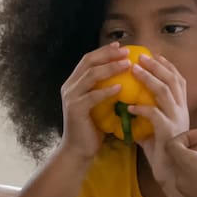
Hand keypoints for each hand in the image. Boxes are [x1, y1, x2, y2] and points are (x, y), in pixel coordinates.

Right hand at [59, 43, 130, 161]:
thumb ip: (105, 89)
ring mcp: (71, 97)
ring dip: (110, 68)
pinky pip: (92, 96)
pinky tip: (120, 87)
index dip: (104, 51)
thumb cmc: (92, 128)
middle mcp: (69, 87)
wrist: (78, 150)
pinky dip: (106, 90)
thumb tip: (126, 76)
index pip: (88, 59)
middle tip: (126, 52)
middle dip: (108, 55)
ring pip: (91, 76)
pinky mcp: (75, 110)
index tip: (120, 46)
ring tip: (127, 65)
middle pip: (89, 63)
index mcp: (74, 83)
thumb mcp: (99, 104)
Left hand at [128, 54, 189, 187]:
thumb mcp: (154, 129)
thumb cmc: (162, 152)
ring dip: (148, 79)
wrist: (170, 174)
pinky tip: (129, 107)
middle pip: (172, 80)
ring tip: (133, 70)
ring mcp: (176, 120)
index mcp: (181, 108)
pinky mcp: (169, 132)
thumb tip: (129, 106)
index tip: (155, 55)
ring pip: (164, 92)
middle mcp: (182, 111)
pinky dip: (142, 109)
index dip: (168, 66)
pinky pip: (155, 115)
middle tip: (140, 56)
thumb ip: (146, 117)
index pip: (178, 80)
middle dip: (157, 66)